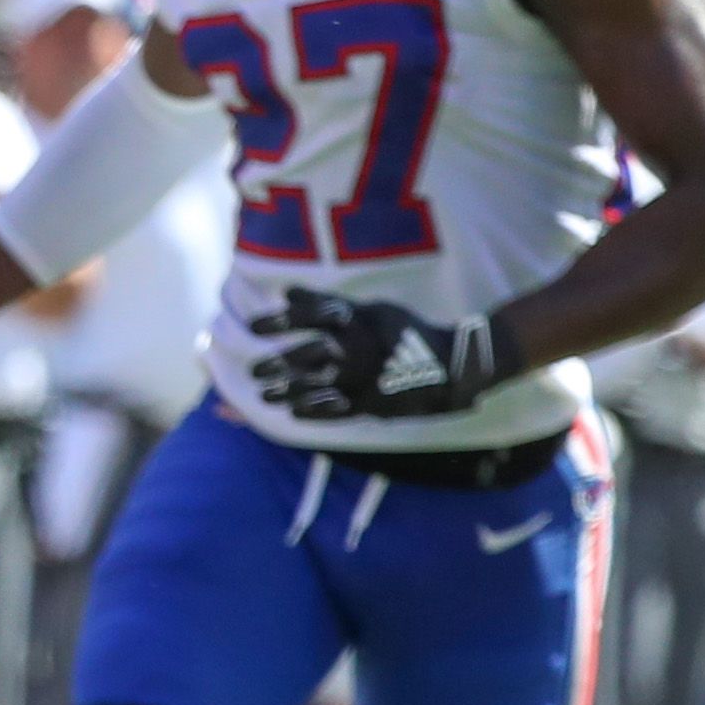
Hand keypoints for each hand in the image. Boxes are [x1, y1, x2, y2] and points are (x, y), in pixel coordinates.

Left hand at [245, 290, 496, 422]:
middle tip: (253, 370)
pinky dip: (313, 411)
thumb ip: (327, 303)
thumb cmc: (405, 332)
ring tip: (263, 396)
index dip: (280, 321)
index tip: (252, 327)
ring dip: (287, 391)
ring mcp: (368, 377)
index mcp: (362, 319)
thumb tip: (286, 292)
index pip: (314, 315)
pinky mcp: (375, 403)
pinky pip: (338, 410)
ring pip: (318, 384)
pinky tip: (293, 412)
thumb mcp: (372, 310)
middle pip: (310, 352)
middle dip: (278, 363)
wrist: (452, 364)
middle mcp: (362, 346)